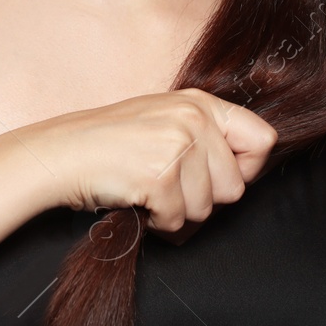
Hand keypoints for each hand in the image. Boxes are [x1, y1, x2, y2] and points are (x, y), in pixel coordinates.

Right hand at [30, 89, 277, 245]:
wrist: (61, 154)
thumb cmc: (108, 143)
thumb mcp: (164, 120)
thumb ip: (205, 135)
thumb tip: (247, 172)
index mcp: (200, 102)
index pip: (263, 140)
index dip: (246, 168)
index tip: (217, 176)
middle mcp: (193, 118)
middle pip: (235, 186)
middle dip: (202, 198)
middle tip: (167, 185)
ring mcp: (177, 145)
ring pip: (207, 208)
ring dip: (176, 212)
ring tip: (147, 189)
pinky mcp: (160, 176)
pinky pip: (177, 221)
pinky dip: (156, 222)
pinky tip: (137, 199)